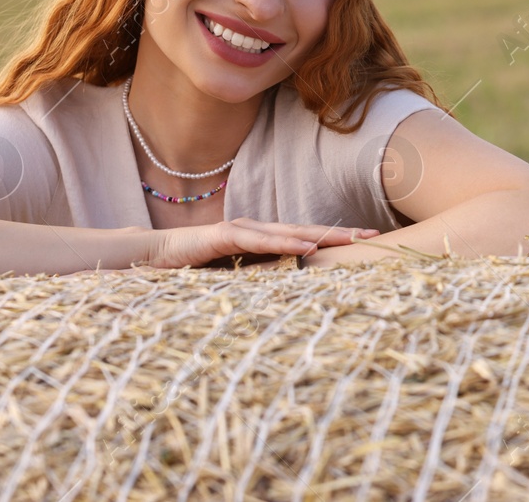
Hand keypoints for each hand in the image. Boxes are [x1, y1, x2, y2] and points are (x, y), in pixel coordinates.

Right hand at [144, 217, 377, 269]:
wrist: (152, 256)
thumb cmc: (191, 269)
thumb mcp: (233, 279)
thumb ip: (258, 282)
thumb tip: (288, 299)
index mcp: (261, 241)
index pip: (305, 240)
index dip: (336, 241)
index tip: (367, 244)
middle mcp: (256, 231)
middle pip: (306, 231)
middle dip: (341, 234)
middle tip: (377, 236)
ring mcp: (241, 229)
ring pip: (289, 231)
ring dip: (322, 236)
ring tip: (352, 240)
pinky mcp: (223, 235)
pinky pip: (259, 239)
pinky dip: (284, 243)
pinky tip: (307, 248)